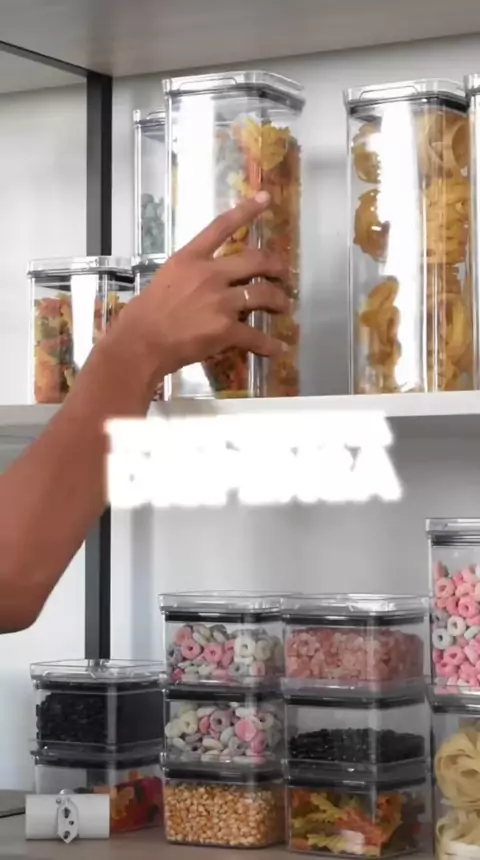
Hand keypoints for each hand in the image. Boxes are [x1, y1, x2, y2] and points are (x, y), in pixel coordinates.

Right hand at [117, 191, 289, 379]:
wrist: (141, 342)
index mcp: (191, 258)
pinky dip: (269, 344)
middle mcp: (210, 274)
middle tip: (284, 273)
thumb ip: (192, 275)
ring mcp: (220, 301)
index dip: (247, 210)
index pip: (222, 226)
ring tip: (283, 307)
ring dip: (279, 301)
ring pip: (263, 294)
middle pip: (256, 260)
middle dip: (276, 266)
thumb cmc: (145, 314)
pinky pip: (255, 335)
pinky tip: (277, 348)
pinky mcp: (226, 329)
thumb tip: (212, 284)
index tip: (266, 198)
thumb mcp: (166, 278)